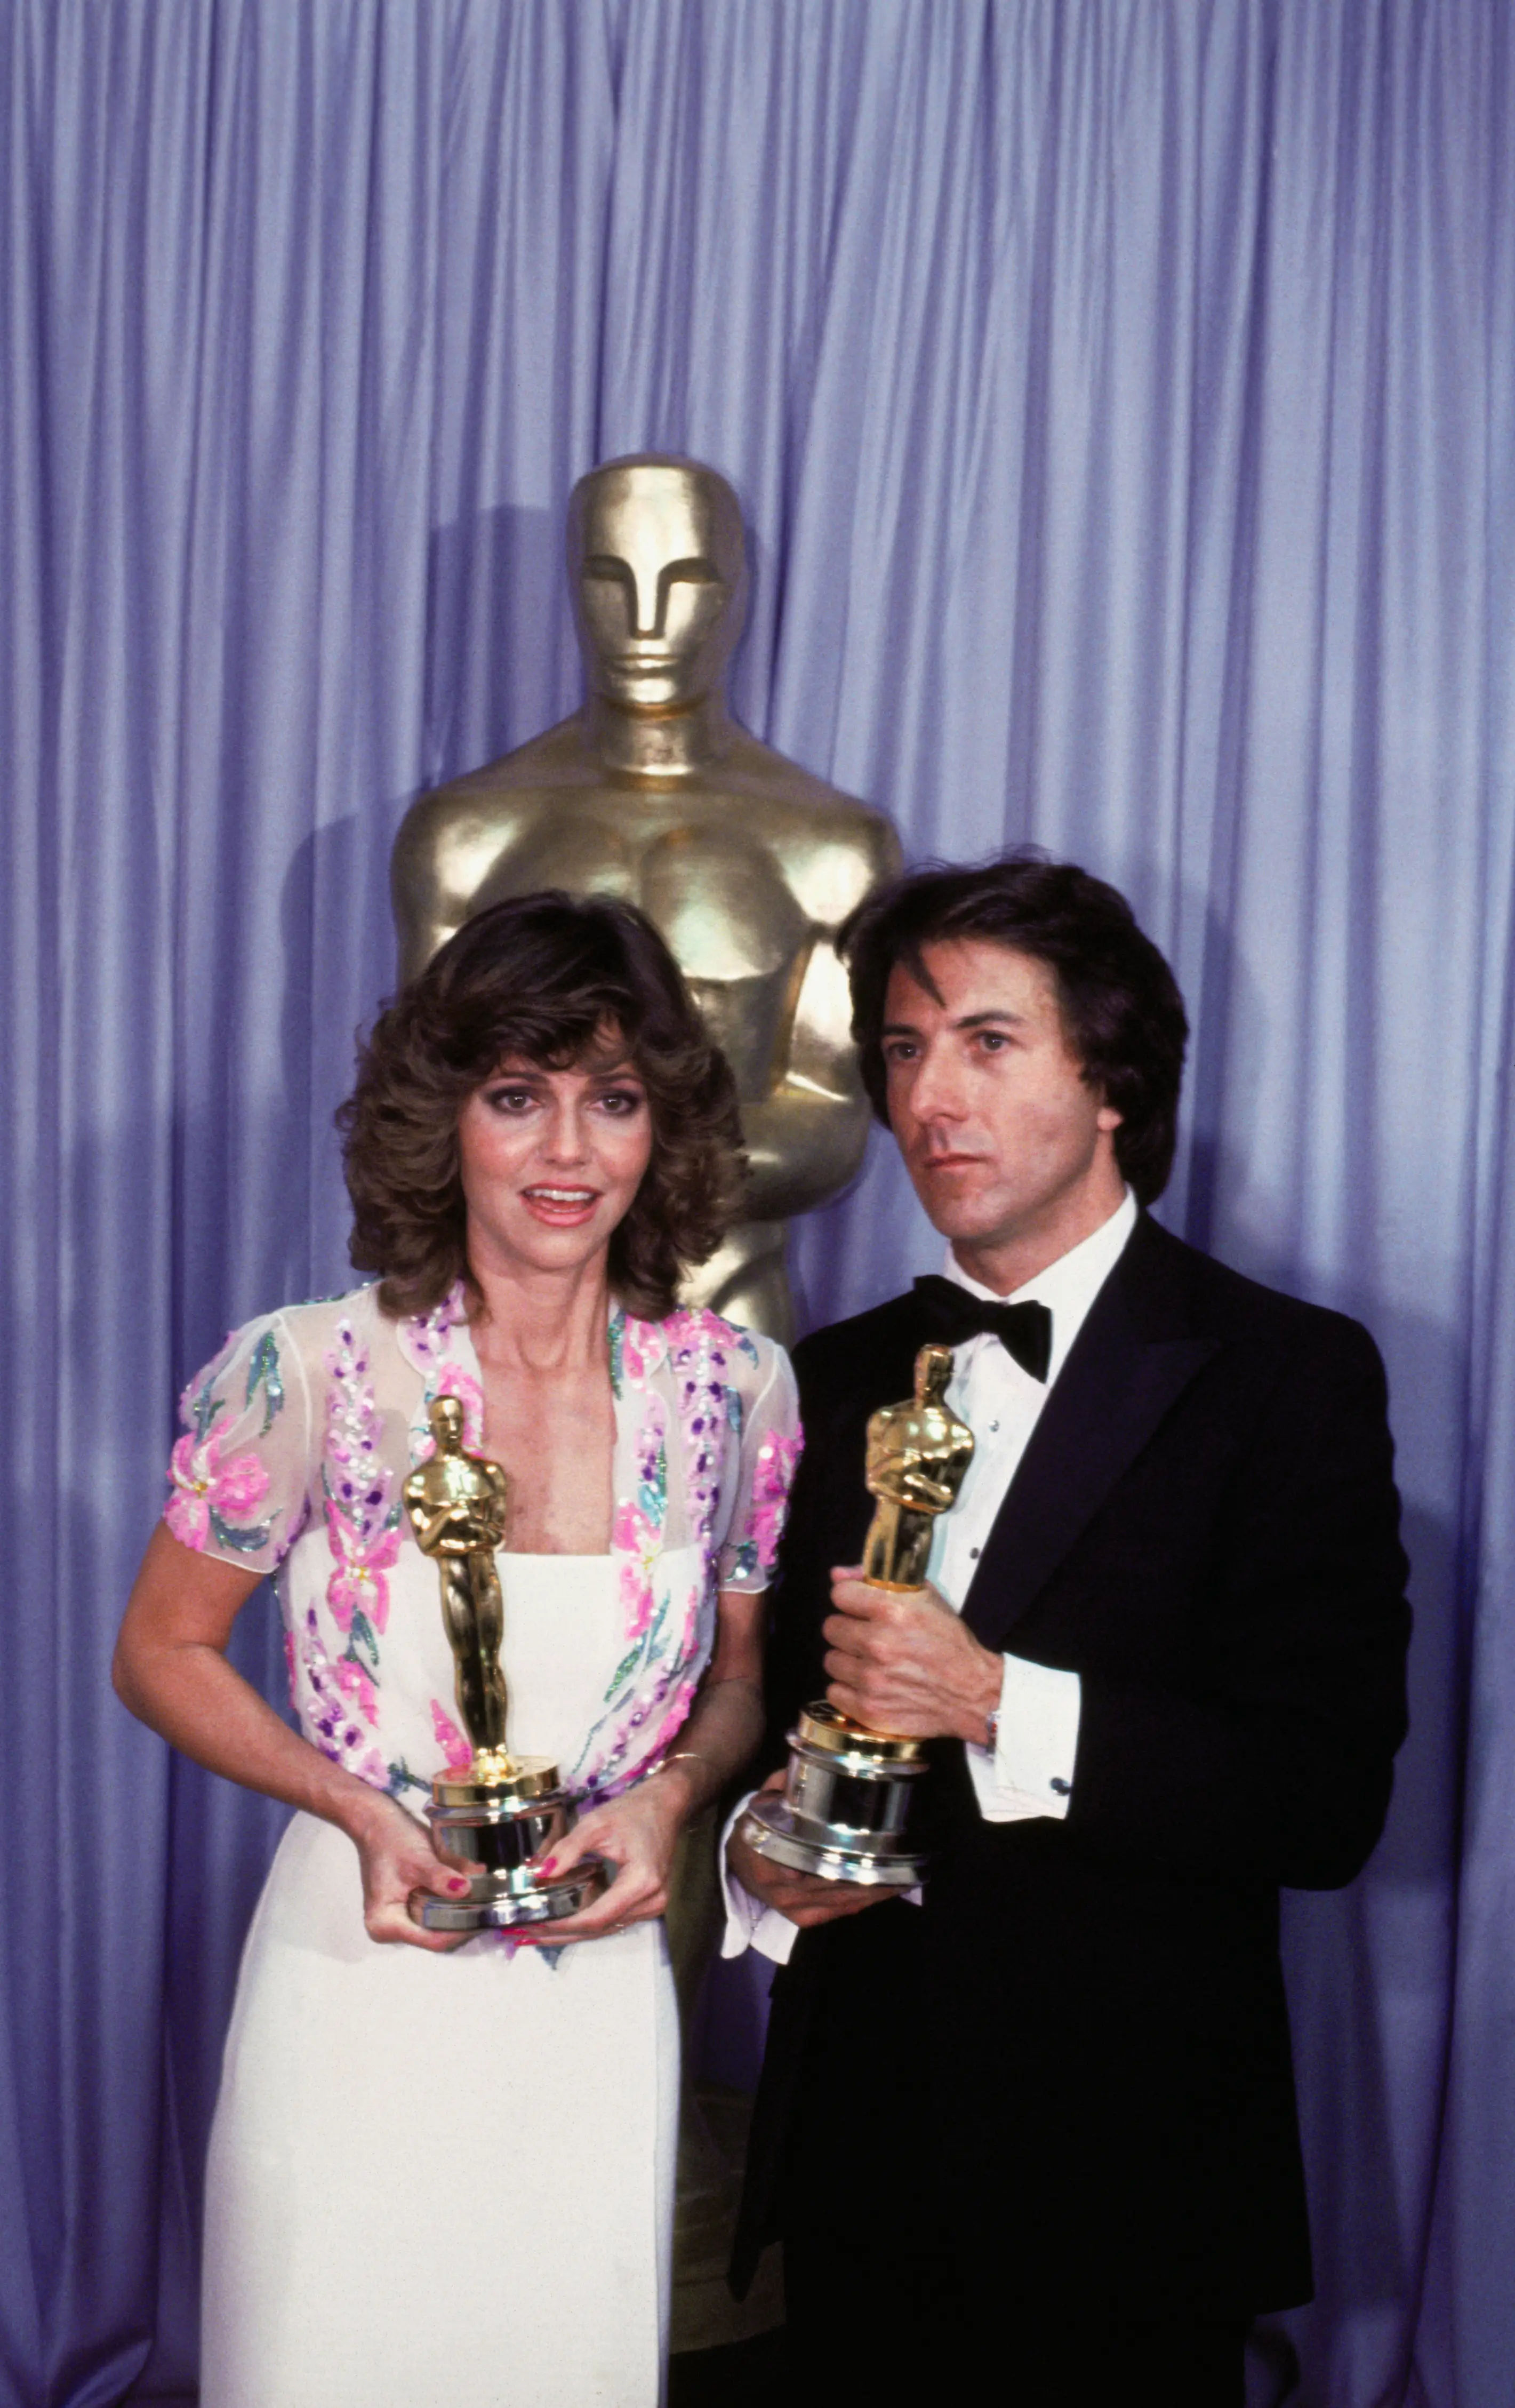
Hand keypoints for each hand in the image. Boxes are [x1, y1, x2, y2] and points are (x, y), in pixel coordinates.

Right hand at [342, 1790, 474, 1951]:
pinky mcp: (409, 1907)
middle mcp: (391, 1928)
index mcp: (385, 1924)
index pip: (432, 1940)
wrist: (377, 1822)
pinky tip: (471, 1887)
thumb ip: (439, 1877)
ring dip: (462, 1909)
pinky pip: (438, 1911)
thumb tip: (463, 1889)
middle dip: (464, 1918)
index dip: (461, 1931)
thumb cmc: (389, 1839)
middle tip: (491, 1903)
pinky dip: (454, 1900)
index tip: (484, 1916)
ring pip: (441, 1923)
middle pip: (438, 1935)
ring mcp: (400, 1918)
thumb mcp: (416, 1858)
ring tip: (485, 1893)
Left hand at [520, 1768, 689, 1944]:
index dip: (564, 1924)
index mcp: (641, 1881)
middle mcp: (651, 1901)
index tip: (534, 1923)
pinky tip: (563, 1921)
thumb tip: (540, 1874)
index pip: (596, 1916)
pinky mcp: (647, 1904)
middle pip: (600, 1928)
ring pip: (605, 1928)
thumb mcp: (596, 1824)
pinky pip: (613, 1920)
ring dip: (572, 1931)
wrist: (664, 1806)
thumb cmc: (633, 1811)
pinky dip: (587, 1922)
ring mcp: (652, 1905)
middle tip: (527, 1934)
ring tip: (538, 1931)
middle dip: (561, 1933)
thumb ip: (568, 1849)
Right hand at [724, 1768, 890, 1928]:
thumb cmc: (756, 1829)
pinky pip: (838, 1912)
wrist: (737, 1865)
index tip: (866, 1857)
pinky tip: (887, 1891)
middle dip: (869, 1875)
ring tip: (904, 1876)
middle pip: (832, 1883)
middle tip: (902, 1863)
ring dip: (874, 1891)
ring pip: (840, 1901)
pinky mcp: (802, 1919)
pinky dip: (865, 1903)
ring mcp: (792, 1907)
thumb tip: (815, 1760)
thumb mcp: (764, 1800)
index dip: (835, 1863)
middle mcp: (781, 1887)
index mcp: (767, 1855)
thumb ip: (786, 1784)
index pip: (802, 1860)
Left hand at [823, 1565, 1001, 1742]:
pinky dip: (849, 1690)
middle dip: (849, 1630)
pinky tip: (870, 1686)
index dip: (851, 1600)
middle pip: (831, 1628)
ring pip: (831, 1661)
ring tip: (873, 1663)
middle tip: (869, 1637)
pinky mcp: (869, 1709)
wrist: (973, 1694)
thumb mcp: (926, 1598)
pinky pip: (834, 1692)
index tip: (860, 1608)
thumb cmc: (951, 1644)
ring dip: (849, 1661)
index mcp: (892, 1611)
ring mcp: (872, 1680)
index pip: (839, 1595)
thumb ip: (879, 1580)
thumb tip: (837, 1575)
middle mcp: (878, 1644)